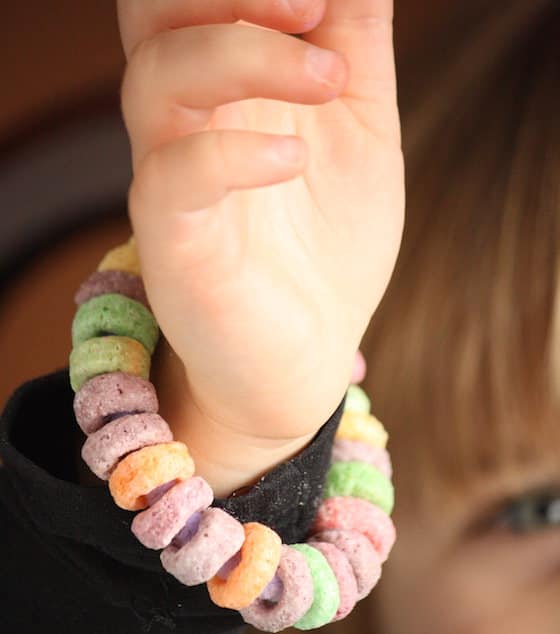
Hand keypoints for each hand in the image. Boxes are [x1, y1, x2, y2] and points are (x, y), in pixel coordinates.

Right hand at [117, 0, 403, 490]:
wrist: (305, 357)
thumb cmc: (327, 245)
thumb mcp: (361, 131)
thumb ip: (356, 47)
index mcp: (227, 83)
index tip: (325, 1)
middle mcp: (185, 121)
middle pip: (153, 13)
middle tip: (311, 6)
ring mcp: (171, 181)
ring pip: (158, 79)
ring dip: (244, 55)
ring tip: (328, 79)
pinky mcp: (174, 245)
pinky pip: (174, 177)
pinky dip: (232, 154)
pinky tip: (295, 162)